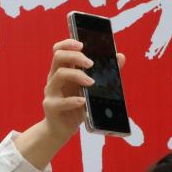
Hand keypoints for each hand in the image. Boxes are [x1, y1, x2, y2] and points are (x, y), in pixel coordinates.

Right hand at [14, 39, 125, 169]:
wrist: (62, 129)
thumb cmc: (77, 105)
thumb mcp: (91, 89)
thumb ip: (104, 72)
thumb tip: (120, 56)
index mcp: (62, 70)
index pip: (59, 49)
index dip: (69, 43)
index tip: (82, 44)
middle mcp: (54, 78)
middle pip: (58, 56)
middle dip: (75, 56)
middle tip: (90, 63)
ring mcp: (51, 92)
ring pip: (59, 75)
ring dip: (77, 75)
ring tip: (91, 82)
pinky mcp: (51, 107)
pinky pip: (60, 102)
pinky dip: (73, 101)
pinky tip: (83, 102)